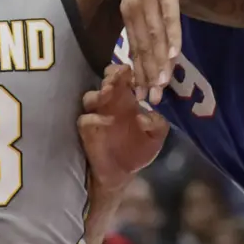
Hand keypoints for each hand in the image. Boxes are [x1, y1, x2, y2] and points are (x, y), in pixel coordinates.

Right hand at [78, 65, 168, 192]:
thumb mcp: (156, 137)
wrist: (123, 172)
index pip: (122, 76)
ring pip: (90, 97)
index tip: (131, 72)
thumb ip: (158, 124)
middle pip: (105, 81)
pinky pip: (85, 120)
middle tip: (116, 79)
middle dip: (110, 76)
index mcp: (127, 99)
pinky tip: (104, 121)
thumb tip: (144, 118)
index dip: (125, 71)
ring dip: (98, 94)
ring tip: (108, 92)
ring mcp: (96, 115)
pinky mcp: (87, 130)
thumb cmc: (139, 149)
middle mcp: (110, 103)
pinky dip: (93, 118)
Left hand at [120, 0, 186, 102]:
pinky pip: (169, 18)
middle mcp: (134, 7)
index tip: (142, 94)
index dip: (138, 71)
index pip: (133, 47)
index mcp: (128, 10)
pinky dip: (172, 38)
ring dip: (160, 62)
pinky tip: (175, 55)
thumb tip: (151, 42)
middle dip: (147, 75)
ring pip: (155, 37)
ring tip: (163, 84)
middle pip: (142, 47)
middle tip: (152, 98)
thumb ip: (145, 16)